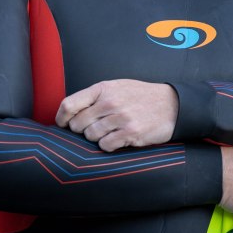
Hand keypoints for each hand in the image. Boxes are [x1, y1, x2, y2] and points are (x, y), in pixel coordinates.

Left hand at [55, 79, 177, 151]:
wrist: (171, 104)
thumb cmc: (140, 96)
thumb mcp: (117, 87)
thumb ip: (95, 96)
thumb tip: (69, 112)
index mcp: (103, 88)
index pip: (69, 104)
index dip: (61, 117)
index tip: (62, 124)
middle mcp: (110, 101)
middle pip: (77, 124)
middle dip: (82, 130)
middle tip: (93, 128)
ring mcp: (120, 117)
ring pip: (91, 136)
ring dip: (97, 137)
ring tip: (110, 131)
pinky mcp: (130, 132)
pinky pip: (105, 145)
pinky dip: (108, 145)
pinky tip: (118, 138)